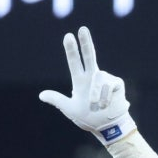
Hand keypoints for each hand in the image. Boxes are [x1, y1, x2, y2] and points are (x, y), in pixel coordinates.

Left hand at [39, 26, 135, 144]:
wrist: (108, 128)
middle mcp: (93, 77)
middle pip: (90, 56)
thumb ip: (57, 100)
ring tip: (97, 107)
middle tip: (82, 29)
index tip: (68, 36)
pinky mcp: (117, 83)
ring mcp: (106, 79)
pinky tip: (106, 105)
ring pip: (99, 79)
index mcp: (81, 81)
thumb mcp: (70, 110)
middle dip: (86, 42)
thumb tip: (41, 95)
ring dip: (96, 94)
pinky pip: (111, 86)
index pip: (75, 62)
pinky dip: (106, 97)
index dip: (72, 50)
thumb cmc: (89, 119)